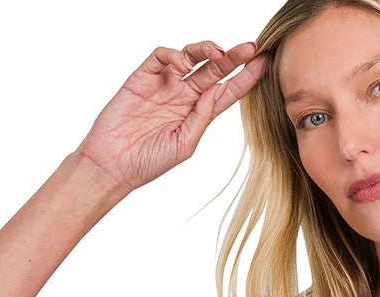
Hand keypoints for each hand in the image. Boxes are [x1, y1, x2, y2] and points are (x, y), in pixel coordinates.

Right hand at [72, 39, 268, 196]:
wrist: (114, 165)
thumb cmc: (150, 161)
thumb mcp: (185, 143)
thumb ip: (202, 116)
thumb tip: (218, 90)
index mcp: (197, 113)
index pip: (226, 91)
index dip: (245, 78)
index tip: (264, 65)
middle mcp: (183, 95)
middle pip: (213, 70)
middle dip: (233, 57)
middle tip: (250, 48)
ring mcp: (164, 84)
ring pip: (190, 56)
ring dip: (206, 50)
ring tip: (218, 53)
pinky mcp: (142, 77)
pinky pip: (161, 57)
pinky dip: (174, 55)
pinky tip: (182, 66)